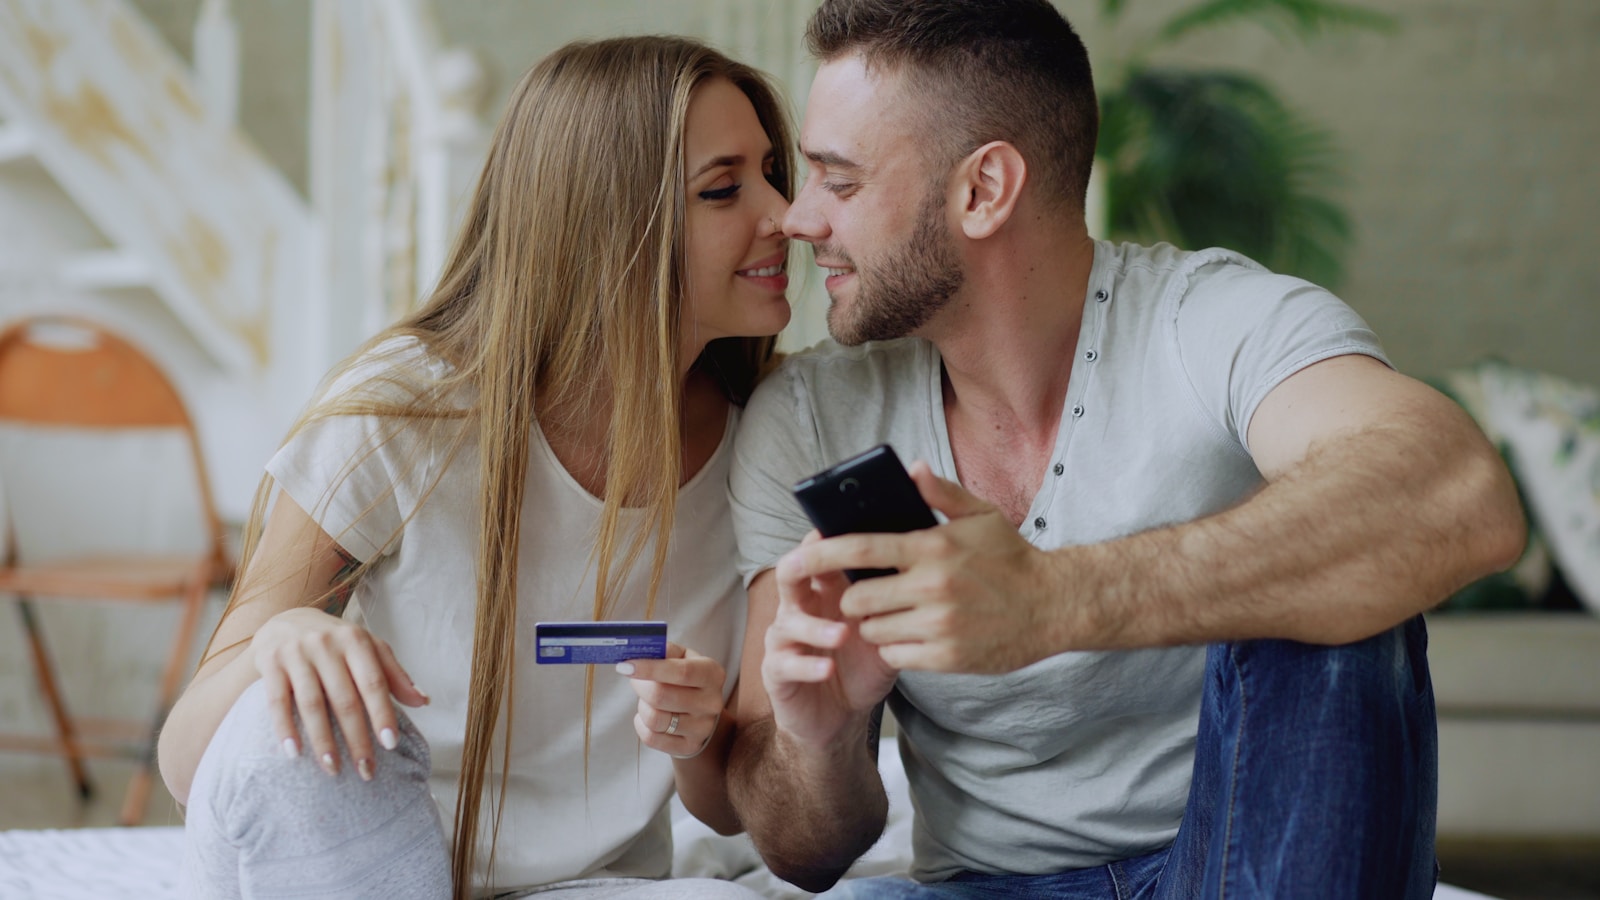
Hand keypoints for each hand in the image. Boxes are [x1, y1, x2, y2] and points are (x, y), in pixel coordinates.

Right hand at [252, 607, 428, 779]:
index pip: (373, 682)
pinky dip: (285, 728)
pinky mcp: (270, 664)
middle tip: (365, 770)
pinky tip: (293, 753)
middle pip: (344, 699)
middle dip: (356, 738)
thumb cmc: (336, 642)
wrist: (286, 619)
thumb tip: (423, 701)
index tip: (391, 744)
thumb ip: (394, 674)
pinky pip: (277, 702)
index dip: (382, 714)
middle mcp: (326, 645)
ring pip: (311, 704)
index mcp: (356, 641)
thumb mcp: (368, 648)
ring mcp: (296, 654)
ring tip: (332, 769)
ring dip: (322, 740)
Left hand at [621, 643, 725, 758]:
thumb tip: (642, 650)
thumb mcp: (682, 657)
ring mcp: (702, 728)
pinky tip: (647, 715)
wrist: (700, 712)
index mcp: (712, 674)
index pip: (682, 672)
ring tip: (646, 699)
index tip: (626, 665)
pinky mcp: (689, 747)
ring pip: (655, 719)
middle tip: (634, 678)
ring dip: (641, 706)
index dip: (651, 668)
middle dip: (640, 686)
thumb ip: (665, 651)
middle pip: (662, 696)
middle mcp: (711, 702)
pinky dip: (641, 724)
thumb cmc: (686, 679)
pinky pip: (651, 738)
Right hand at [763, 532, 898, 749]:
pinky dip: (807, 666)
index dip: (829, 540)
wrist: (840, 717)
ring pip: (789, 622)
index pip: (821, 555)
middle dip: (803, 564)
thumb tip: (927, 572)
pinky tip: (827, 669)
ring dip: (816, 627)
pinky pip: (786, 664)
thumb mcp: (885, 634)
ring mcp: (785, 639)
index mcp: (825, 591)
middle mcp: (800, 608)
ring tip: (843, 634)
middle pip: (790, 574)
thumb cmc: (862, 666)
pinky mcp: (777, 671)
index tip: (848, 529)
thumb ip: (895, 605)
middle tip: (819, 564)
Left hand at [787, 461, 1066, 673]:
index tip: (795, 559)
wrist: (1055, 606)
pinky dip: (896, 647)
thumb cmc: (1013, 559)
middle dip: (853, 598)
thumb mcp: (981, 516)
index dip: (819, 554)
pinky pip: (896, 655)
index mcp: (932, 547)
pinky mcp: (946, 657)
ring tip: (895, 614)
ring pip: (873, 630)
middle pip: (856, 599)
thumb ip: (941, 493)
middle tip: (868, 594)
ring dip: (875, 624)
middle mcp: (931, 587)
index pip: (859, 549)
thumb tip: (910, 469)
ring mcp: (938, 625)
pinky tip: (914, 635)